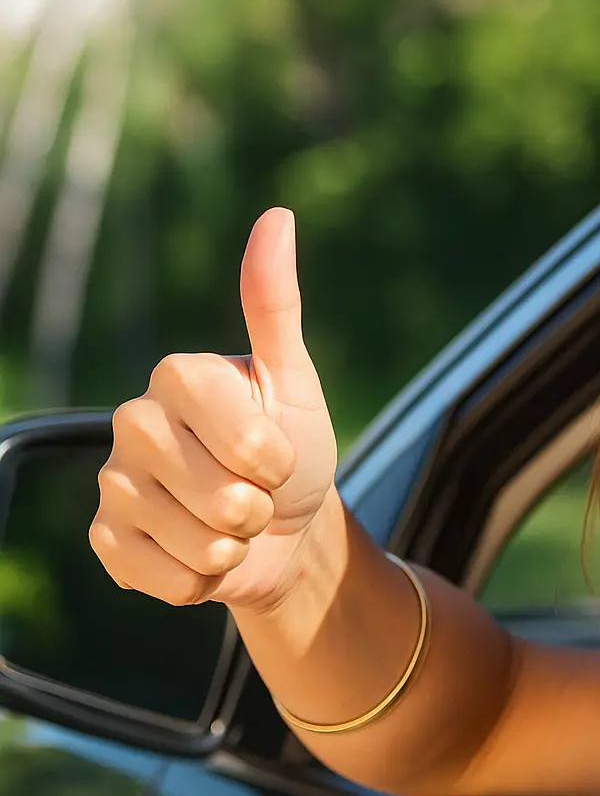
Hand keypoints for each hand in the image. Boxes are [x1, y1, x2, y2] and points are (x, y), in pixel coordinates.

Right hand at [91, 207, 337, 611]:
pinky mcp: (106, 542)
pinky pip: (166, 578)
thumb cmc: (294, 452)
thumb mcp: (296, 385)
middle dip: (259, 507)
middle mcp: (131, 423)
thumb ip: (276, 308)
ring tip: (233, 523)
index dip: (275, 461)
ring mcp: (113, 484)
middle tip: (256, 492)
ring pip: (198, 541)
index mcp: (177, 377)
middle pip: (219, 496)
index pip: (242, 439)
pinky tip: (202, 554)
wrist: (282, 533)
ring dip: (235, 545)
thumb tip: (277, 217)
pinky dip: (202, 578)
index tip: (277, 453)